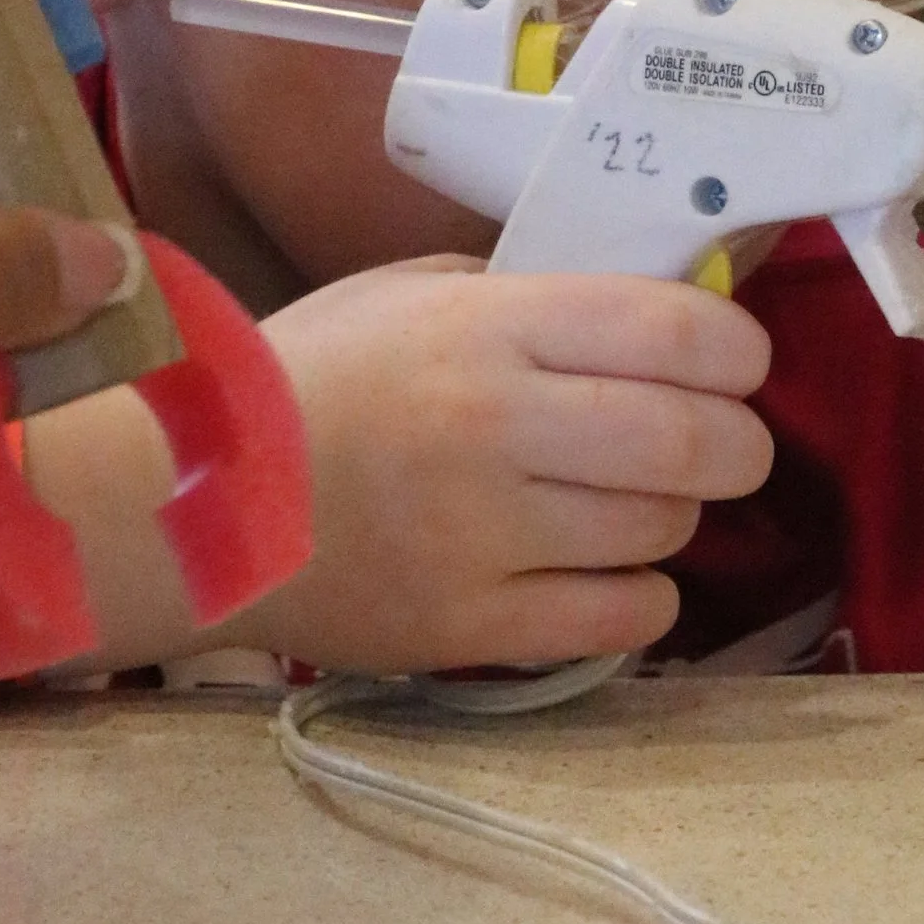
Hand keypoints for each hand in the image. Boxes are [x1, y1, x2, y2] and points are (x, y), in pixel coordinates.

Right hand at [243, 256, 774, 672]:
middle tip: (723, 443)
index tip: (736, 361)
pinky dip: (640, 595)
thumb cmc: (309, 379)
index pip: (675, 330)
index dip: (736, 349)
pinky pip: (622, 618)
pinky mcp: (470, 628)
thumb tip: (656, 310)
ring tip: (632, 501)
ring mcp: (485, 537)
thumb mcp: (410, 294)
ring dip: (673, 514)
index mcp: (488, 329)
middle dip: (736, 442)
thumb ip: (530, 297)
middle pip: (696, 441)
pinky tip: (605, 571)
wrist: (186, 498)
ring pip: (665, 530)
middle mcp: (499, 428)